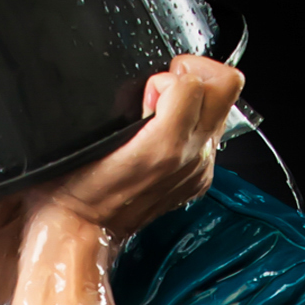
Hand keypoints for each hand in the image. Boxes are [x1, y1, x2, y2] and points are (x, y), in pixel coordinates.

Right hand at [35, 52, 246, 245]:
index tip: (146, 92)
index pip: (190, 81)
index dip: (163, 78)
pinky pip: (210, 135)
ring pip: (221, 108)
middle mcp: (192, 156)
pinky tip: (165, 133)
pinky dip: (192, 125)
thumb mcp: (92, 134)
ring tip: (163, 112)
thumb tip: (156, 86)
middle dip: (197, 74)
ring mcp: (199, 168)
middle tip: (169, 85)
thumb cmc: (78, 186)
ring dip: (195, 100)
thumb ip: (128, 102)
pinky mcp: (199, 179)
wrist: (83, 230)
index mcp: (167, 144)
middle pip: (226, 85)